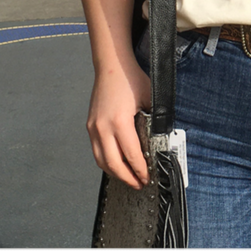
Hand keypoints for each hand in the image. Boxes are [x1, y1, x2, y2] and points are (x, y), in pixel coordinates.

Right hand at [86, 59, 151, 188]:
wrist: (112, 65)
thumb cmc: (131, 79)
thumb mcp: (150, 98)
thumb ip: (154, 119)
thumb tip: (160, 137)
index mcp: (119, 122)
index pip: (131, 155)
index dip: (140, 169)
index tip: (147, 177)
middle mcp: (103, 128)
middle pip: (113, 164)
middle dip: (127, 177)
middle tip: (139, 184)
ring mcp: (94, 128)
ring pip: (101, 161)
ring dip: (115, 172)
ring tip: (128, 178)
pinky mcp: (90, 125)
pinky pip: (97, 151)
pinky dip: (106, 161)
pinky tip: (117, 163)